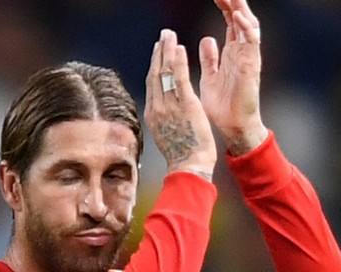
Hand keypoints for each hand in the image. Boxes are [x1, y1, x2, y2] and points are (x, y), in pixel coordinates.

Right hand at [145, 29, 216, 179]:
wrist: (188, 167)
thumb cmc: (182, 157)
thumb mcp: (168, 136)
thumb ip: (165, 121)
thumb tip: (165, 114)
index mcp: (153, 115)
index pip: (152, 85)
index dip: (154, 66)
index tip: (158, 52)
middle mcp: (158, 108)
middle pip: (155, 74)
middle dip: (158, 53)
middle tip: (162, 36)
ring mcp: (170, 105)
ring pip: (165, 72)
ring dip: (167, 51)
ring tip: (169, 35)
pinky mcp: (185, 105)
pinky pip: (179, 78)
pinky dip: (178, 62)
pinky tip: (179, 48)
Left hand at [199, 0, 267, 154]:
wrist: (233, 127)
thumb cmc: (223, 106)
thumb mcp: (210, 77)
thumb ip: (210, 58)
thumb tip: (207, 39)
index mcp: (232, 53)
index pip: (230, 22)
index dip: (224, 6)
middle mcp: (242, 52)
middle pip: (241, 19)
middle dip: (234, 2)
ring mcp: (249, 57)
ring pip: (249, 25)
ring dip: (241, 8)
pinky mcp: (252, 66)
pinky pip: (251, 42)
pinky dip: (245, 27)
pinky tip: (236, 15)